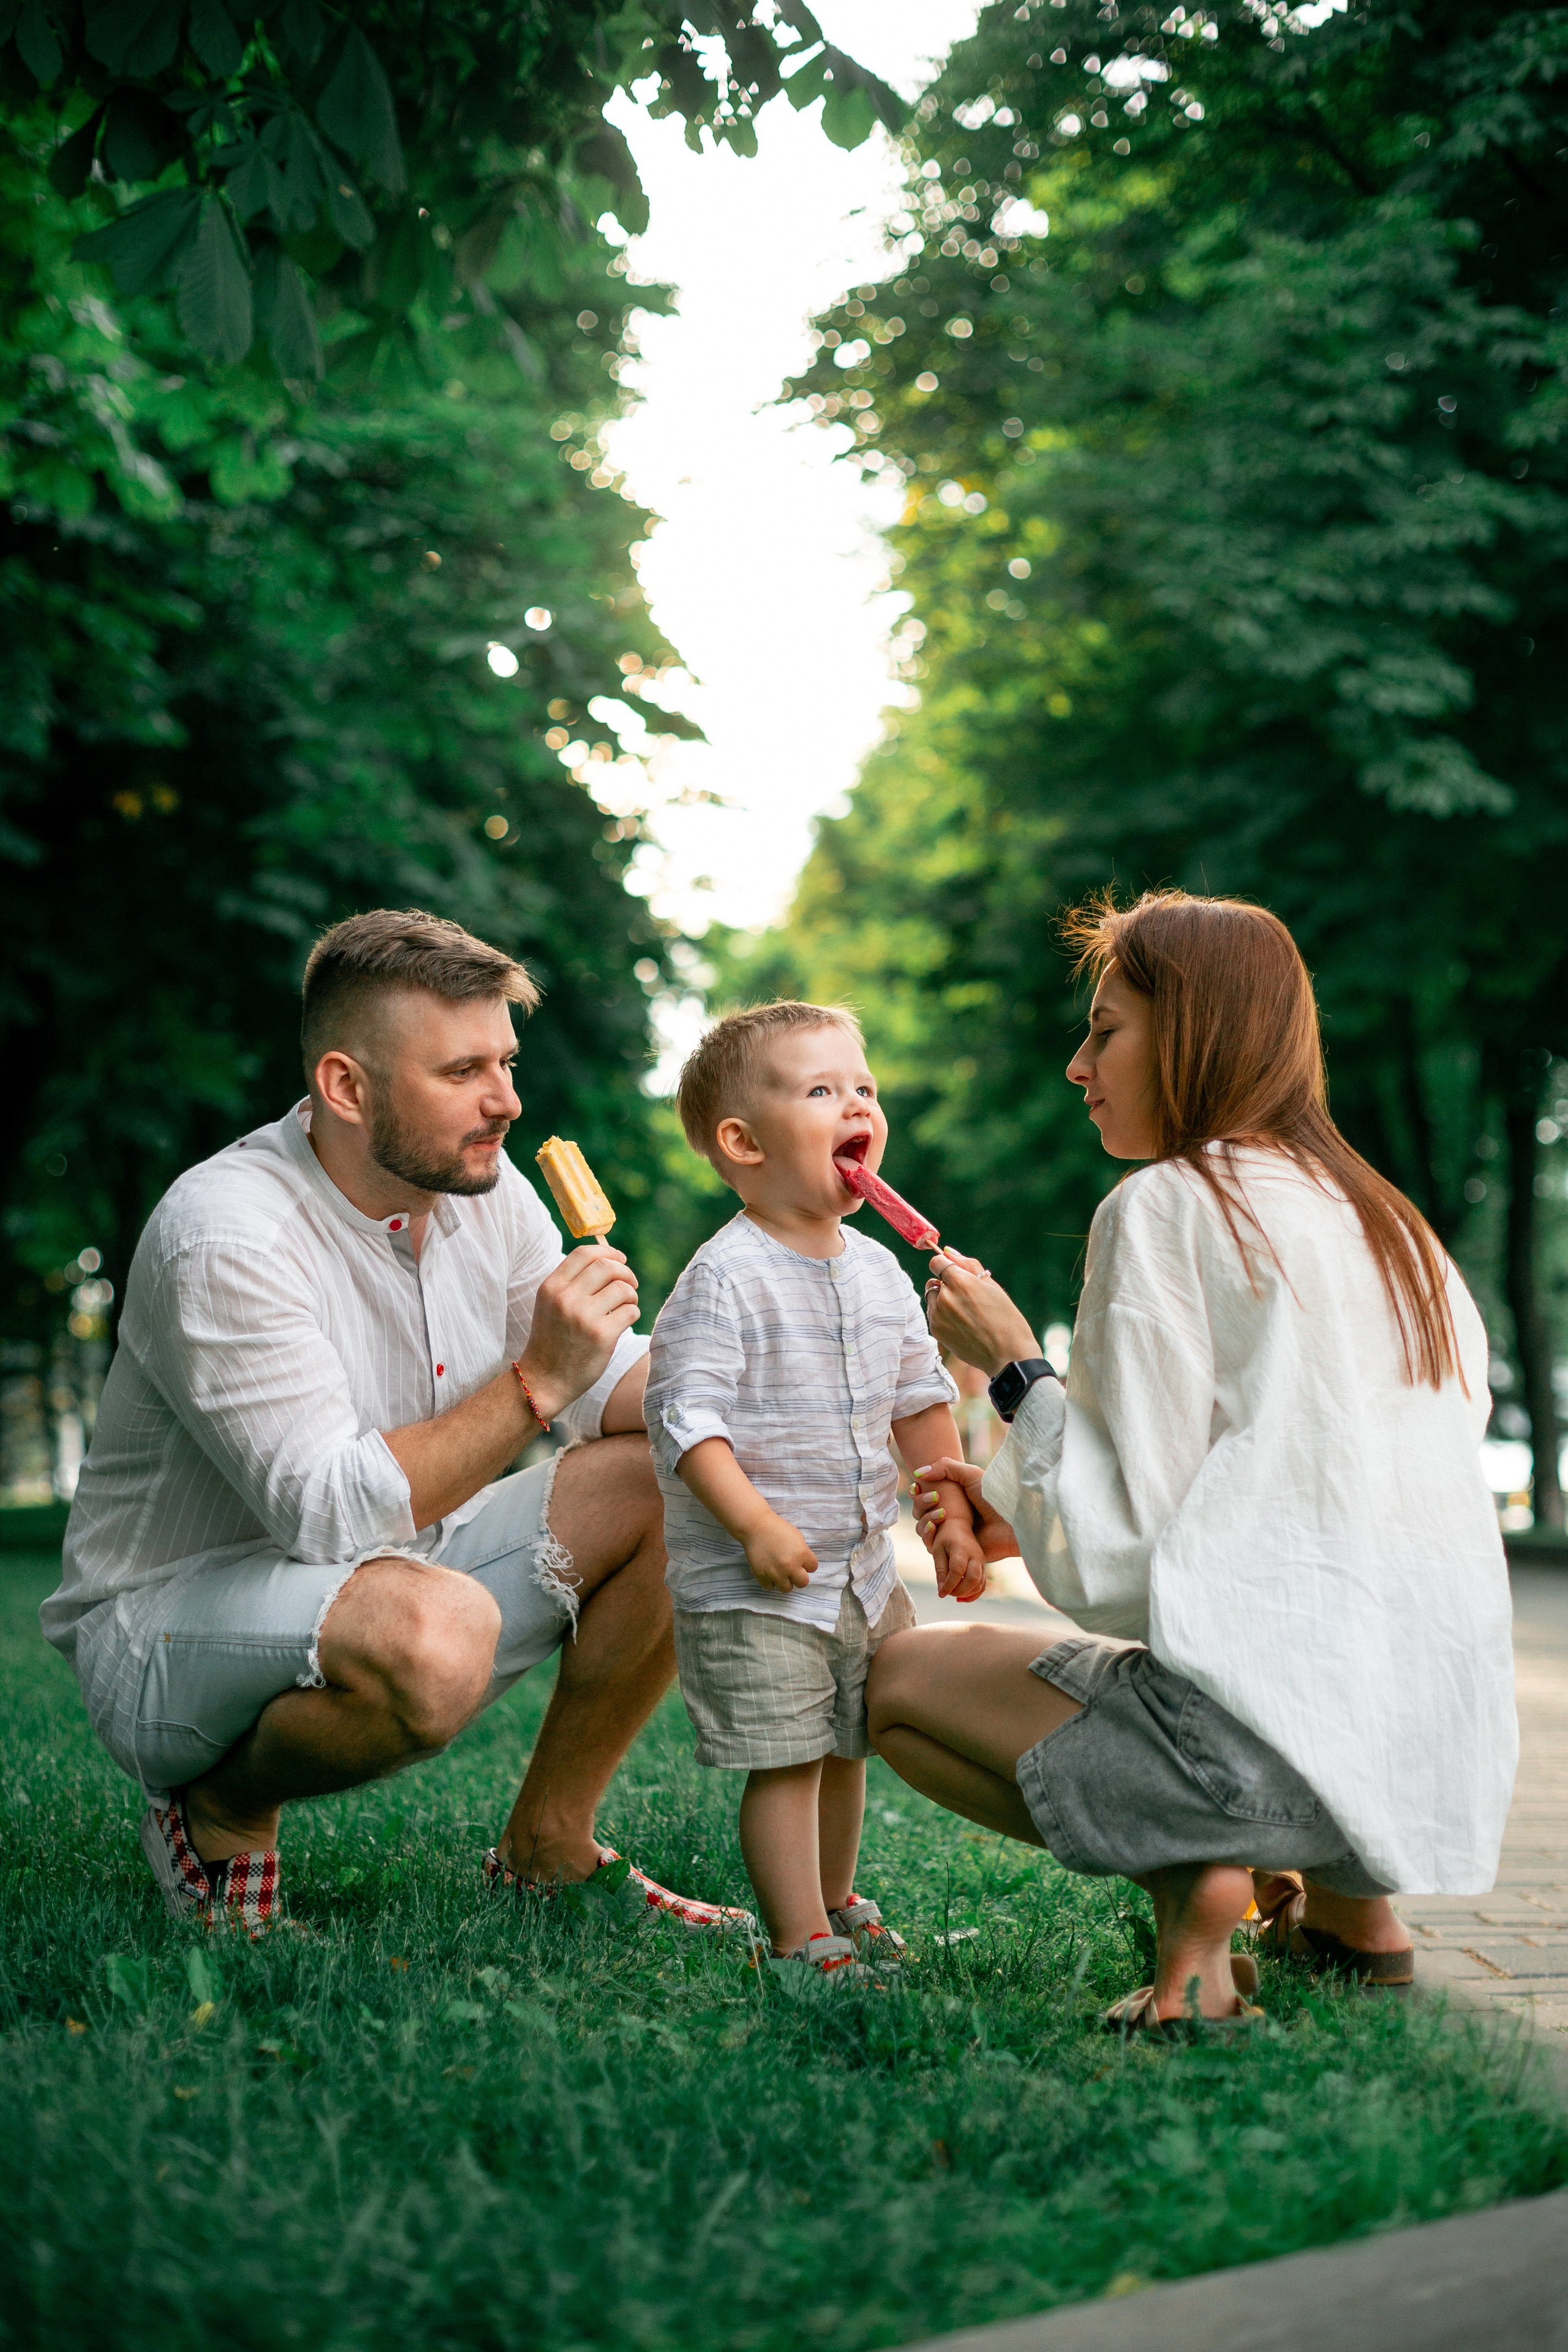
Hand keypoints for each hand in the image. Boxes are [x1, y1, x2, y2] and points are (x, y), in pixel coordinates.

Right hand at [515, 1244, 639, 1421]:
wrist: (544, 1380)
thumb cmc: (553, 1340)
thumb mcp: (551, 1305)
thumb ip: (572, 1283)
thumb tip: (609, 1259)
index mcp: (551, 1287)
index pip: (584, 1253)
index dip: (608, 1251)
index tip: (620, 1259)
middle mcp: (565, 1298)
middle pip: (607, 1266)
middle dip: (625, 1272)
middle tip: (630, 1284)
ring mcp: (583, 1316)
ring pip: (623, 1288)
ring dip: (631, 1295)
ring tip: (626, 1305)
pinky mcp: (601, 1335)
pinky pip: (630, 1311)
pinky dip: (633, 1313)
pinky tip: (623, 1322)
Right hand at [743, 1510, 817, 1593]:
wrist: (756, 1526)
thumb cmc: (778, 1528)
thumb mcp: (797, 1537)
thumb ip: (803, 1553)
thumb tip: (803, 1565)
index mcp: (801, 1554)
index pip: (813, 1567)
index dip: (807, 1563)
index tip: (800, 1559)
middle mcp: (790, 1566)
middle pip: (802, 1583)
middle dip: (799, 1576)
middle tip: (792, 1569)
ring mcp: (775, 1572)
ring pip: (786, 1589)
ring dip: (784, 1581)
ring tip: (779, 1572)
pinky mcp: (761, 1575)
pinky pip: (769, 1587)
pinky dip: (769, 1581)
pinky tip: (768, 1572)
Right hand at [911, 1457, 1020, 1563]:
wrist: (1011, 1522)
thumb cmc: (995, 1496)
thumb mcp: (971, 1474)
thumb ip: (945, 1467)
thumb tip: (918, 1473)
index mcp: (952, 1499)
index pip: (924, 1496)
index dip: (917, 1492)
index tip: (917, 1486)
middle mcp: (949, 1516)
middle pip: (919, 1512)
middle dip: (921, 1504)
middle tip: (936, 1499)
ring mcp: (950, 1534)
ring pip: (923, 1530)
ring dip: (924, 1520)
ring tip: (941, 1515)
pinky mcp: (954, 1551)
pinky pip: (931, 1547)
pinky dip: (928, 1536)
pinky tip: (935, 1528)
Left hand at [923, 1250, 1037, 1376]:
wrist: (1007, 1355)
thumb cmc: (1006, 1318)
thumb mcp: (992, 1286)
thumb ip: (968, 1265)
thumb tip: (947, 1251)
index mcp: (960, 1283)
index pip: (937, 1262)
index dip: (946, 1266)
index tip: (956, 1274)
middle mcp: (944, 1298)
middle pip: (934, 1281)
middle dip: (947, 1285)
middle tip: (968, 1298)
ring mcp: (938, 1316)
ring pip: (932, 1298)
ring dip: (943, 1300)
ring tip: (966, 1313)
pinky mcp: (936, 1331)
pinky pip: (933, 1315)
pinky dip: (943, 1316)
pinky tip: (963, 1325)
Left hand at [933, 1515, 987, 1603]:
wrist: (959, 1526)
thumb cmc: (944, 1538)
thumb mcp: (937, 1551)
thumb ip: (940, 1570)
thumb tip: (942, 1590)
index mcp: (961, 1549)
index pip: (957, 1571)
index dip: (949, 1585)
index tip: (940, 1593)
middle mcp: (975, 1556)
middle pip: (972, 1579)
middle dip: (959, 1591)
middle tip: (947, 1593)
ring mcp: (982, 1562)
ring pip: (979, 1584)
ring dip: (966, 1594)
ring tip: (952, 1594)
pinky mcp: (983, 1567)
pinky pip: (982, 1585)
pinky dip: (973, 1594)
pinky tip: (960, 1598)